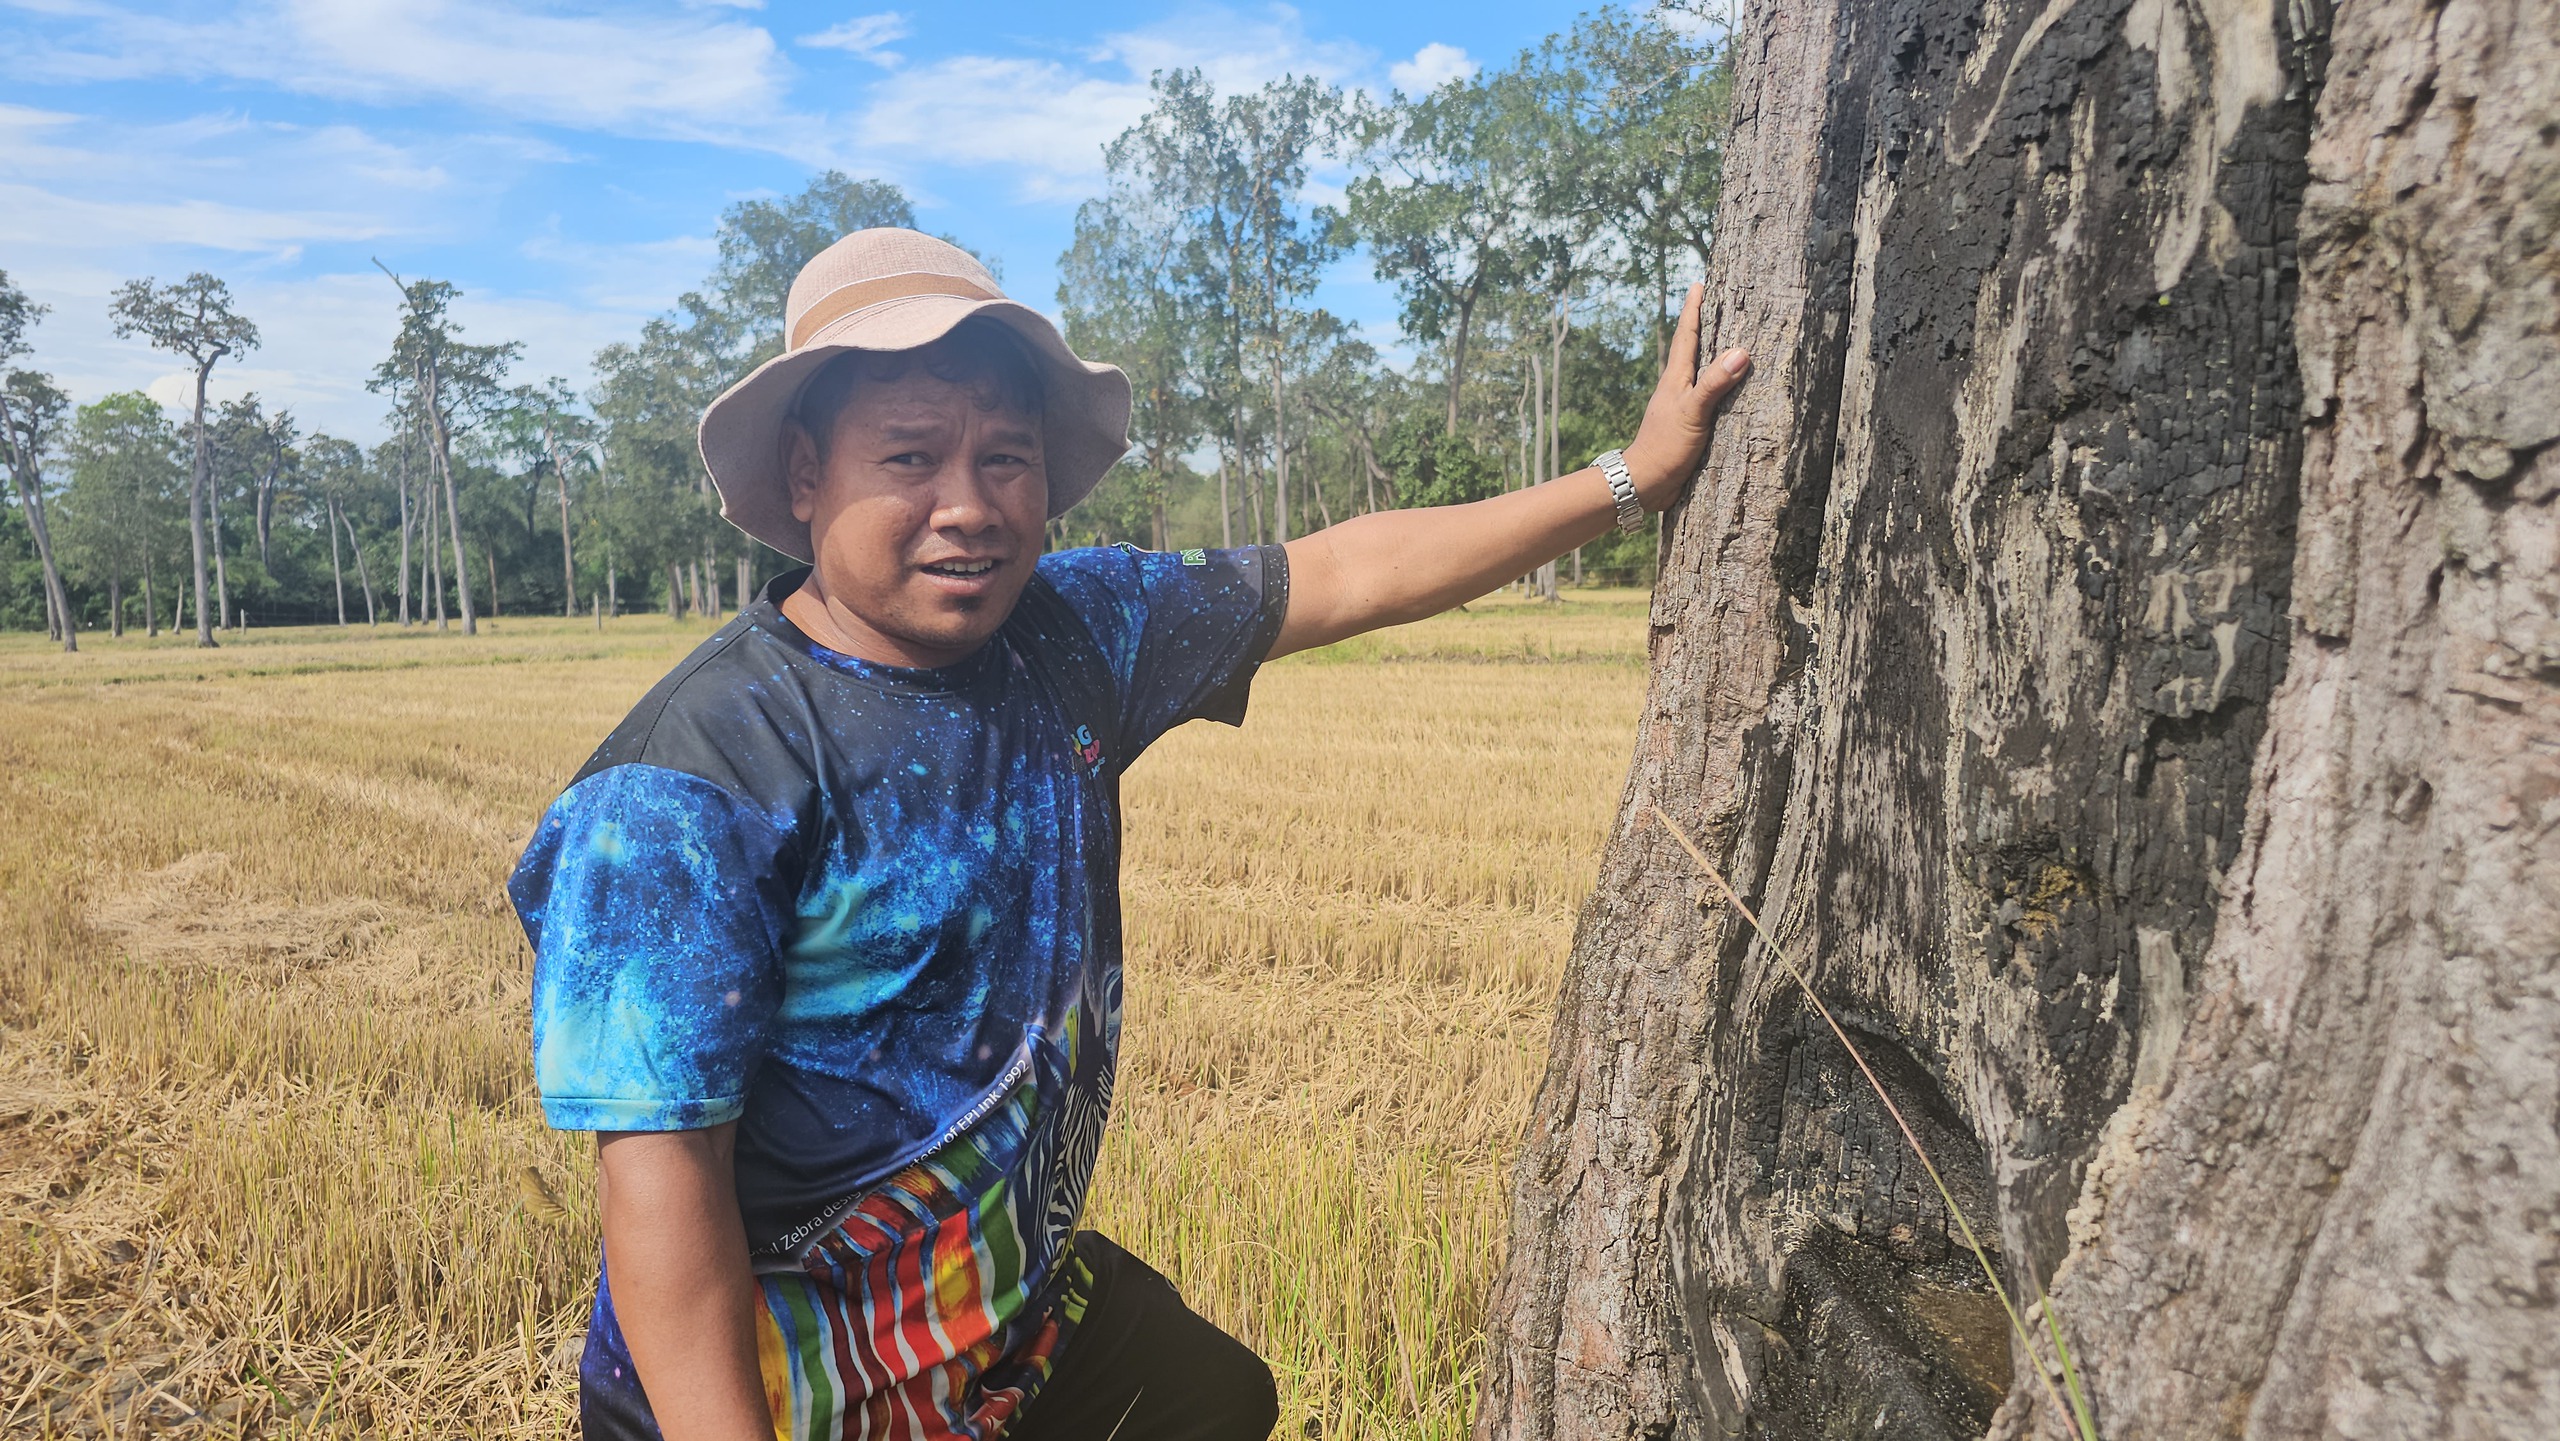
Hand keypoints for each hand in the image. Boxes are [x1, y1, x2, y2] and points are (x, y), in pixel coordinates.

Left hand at [1621, 283, 1749, 509]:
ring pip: (1699, 371)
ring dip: (1712, 354)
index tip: (1698, 284)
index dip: (1693, 310)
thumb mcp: (1692, 413)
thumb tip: (1740, 352)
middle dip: (1704, 324)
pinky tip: (1729, 388)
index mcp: (1676, 378)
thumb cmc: (1665, 447)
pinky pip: (1707, 395)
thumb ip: (1714, 384)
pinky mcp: (1688, 424)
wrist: (1645, 483)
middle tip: (1715, 300)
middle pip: (1692, 348)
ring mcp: (1682, 405)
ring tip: (1728, 338)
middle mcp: (1678, 387)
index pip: (1687, 335)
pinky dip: (1718, 385)